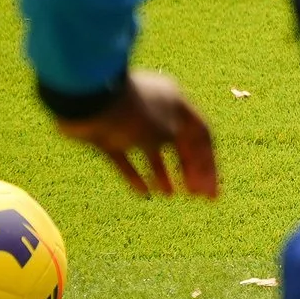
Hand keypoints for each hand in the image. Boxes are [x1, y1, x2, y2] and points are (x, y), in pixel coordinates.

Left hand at [54, 70, 218, 199]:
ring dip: (164, 173)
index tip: (212, 191)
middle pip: (180, 144)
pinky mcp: (108, 136)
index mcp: (177, 103)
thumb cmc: (133, 113)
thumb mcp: (165, 131)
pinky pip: (127, 159)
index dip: (210, 165)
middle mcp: (158, 112)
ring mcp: (132, 124)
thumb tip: (189, 162)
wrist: (87, 101)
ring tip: (170, 195)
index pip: (202, 135)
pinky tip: (143, 192)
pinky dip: (136, 174)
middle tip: (197, 196)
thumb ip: (181, 148)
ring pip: (154, 152)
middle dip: (190, 170)